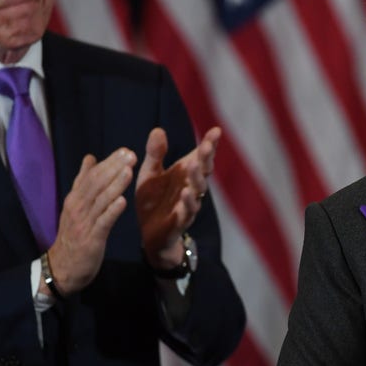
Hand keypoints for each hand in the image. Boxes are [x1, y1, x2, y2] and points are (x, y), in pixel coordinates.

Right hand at [46, 148, 136, 294]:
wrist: (62, 268)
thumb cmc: (73, 235)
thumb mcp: (76, 206)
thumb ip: (83, 182)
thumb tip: (90, 158)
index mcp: (75, 199)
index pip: (92, 175)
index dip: (108, 162)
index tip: (125, 150)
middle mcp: (78, 208)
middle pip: (96, 184)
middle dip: (114, 168)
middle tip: (131, 155)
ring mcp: (84, 223)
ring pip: (100, 200)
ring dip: (115, 185)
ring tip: (129, 171)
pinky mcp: (91, 239)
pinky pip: (102, 223)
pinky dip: (112, 211)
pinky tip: (122, 201)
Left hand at [135, 126, 220, 267]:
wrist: (150, 236)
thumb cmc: (154, 201)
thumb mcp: (150, 174)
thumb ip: (155, 154)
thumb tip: (158, 130)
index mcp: (185, 175)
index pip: (200, 157)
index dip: (209, 144)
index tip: (216, 130)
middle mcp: (191, 188)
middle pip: (203, 172)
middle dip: (205, 159)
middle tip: (206, 146)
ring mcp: (187, 205)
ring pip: (197, 191)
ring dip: (197, 178)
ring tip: (193, 165)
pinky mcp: (179, 222)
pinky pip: (186, 212)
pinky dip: (187, 202)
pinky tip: (186, 192)